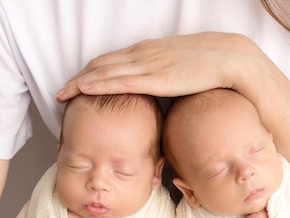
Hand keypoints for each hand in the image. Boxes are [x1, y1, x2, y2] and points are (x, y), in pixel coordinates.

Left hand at [57, 32, 264, 101]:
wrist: (228, 58)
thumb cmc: (207, 67)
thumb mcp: (179, 69)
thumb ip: (164, 77)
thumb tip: (159, 93)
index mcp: (147, 51)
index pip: (111, 60)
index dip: (91, 72)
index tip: (76, 83)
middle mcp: (142, 54)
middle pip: (100, 65)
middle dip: (78, 78)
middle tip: (61, 92)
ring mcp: (146, 64)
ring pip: (103, 72)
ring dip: (80, 83)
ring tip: (62, 94)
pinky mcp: (153, 77)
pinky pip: (118, 81)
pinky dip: (97, 84)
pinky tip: (82, 89)